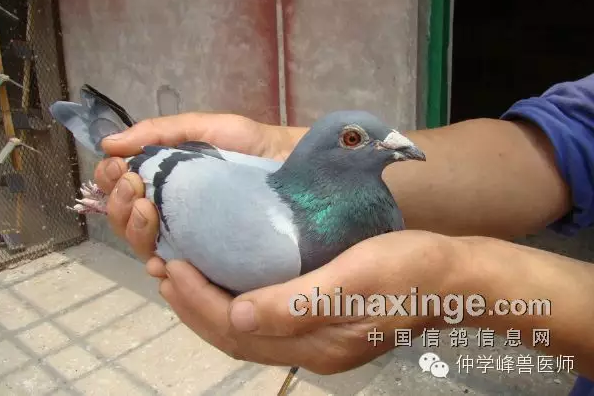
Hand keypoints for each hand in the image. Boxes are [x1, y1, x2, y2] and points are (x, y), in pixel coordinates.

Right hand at [93, 112, 306, 264]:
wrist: (294, 166)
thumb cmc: (253, 146)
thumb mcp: (207, 129)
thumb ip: (161, 132)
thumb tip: (108, 143)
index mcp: (167, 183)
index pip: (124, 190)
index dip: (111, 181)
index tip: (116, 168)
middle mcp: (172, 213)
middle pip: (127, 221)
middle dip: (120, 204)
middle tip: (134, 185)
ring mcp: (190, 239)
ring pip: (144, 245)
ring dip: (134, 228)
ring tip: (147, 208)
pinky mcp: (211, 262)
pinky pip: (177, 273)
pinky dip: (161, 266)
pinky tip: (162, 257)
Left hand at [156, 230, 462, 372]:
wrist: (452, 277)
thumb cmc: (407, 269)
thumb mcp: (354, 279)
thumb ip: (296, 303)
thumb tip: (235, 318)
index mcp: (316, 342)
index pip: (238, 331)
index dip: (198, 301)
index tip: (172, 266)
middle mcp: (310, 349)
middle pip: (235, 336)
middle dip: (192, 305)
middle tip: (163, 269)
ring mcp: (317, 339)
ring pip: (247, 330)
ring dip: (209, 305)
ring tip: (180, 274)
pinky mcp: (323, 322)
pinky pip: (265, 319)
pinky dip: (236, 301)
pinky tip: (226, 279)